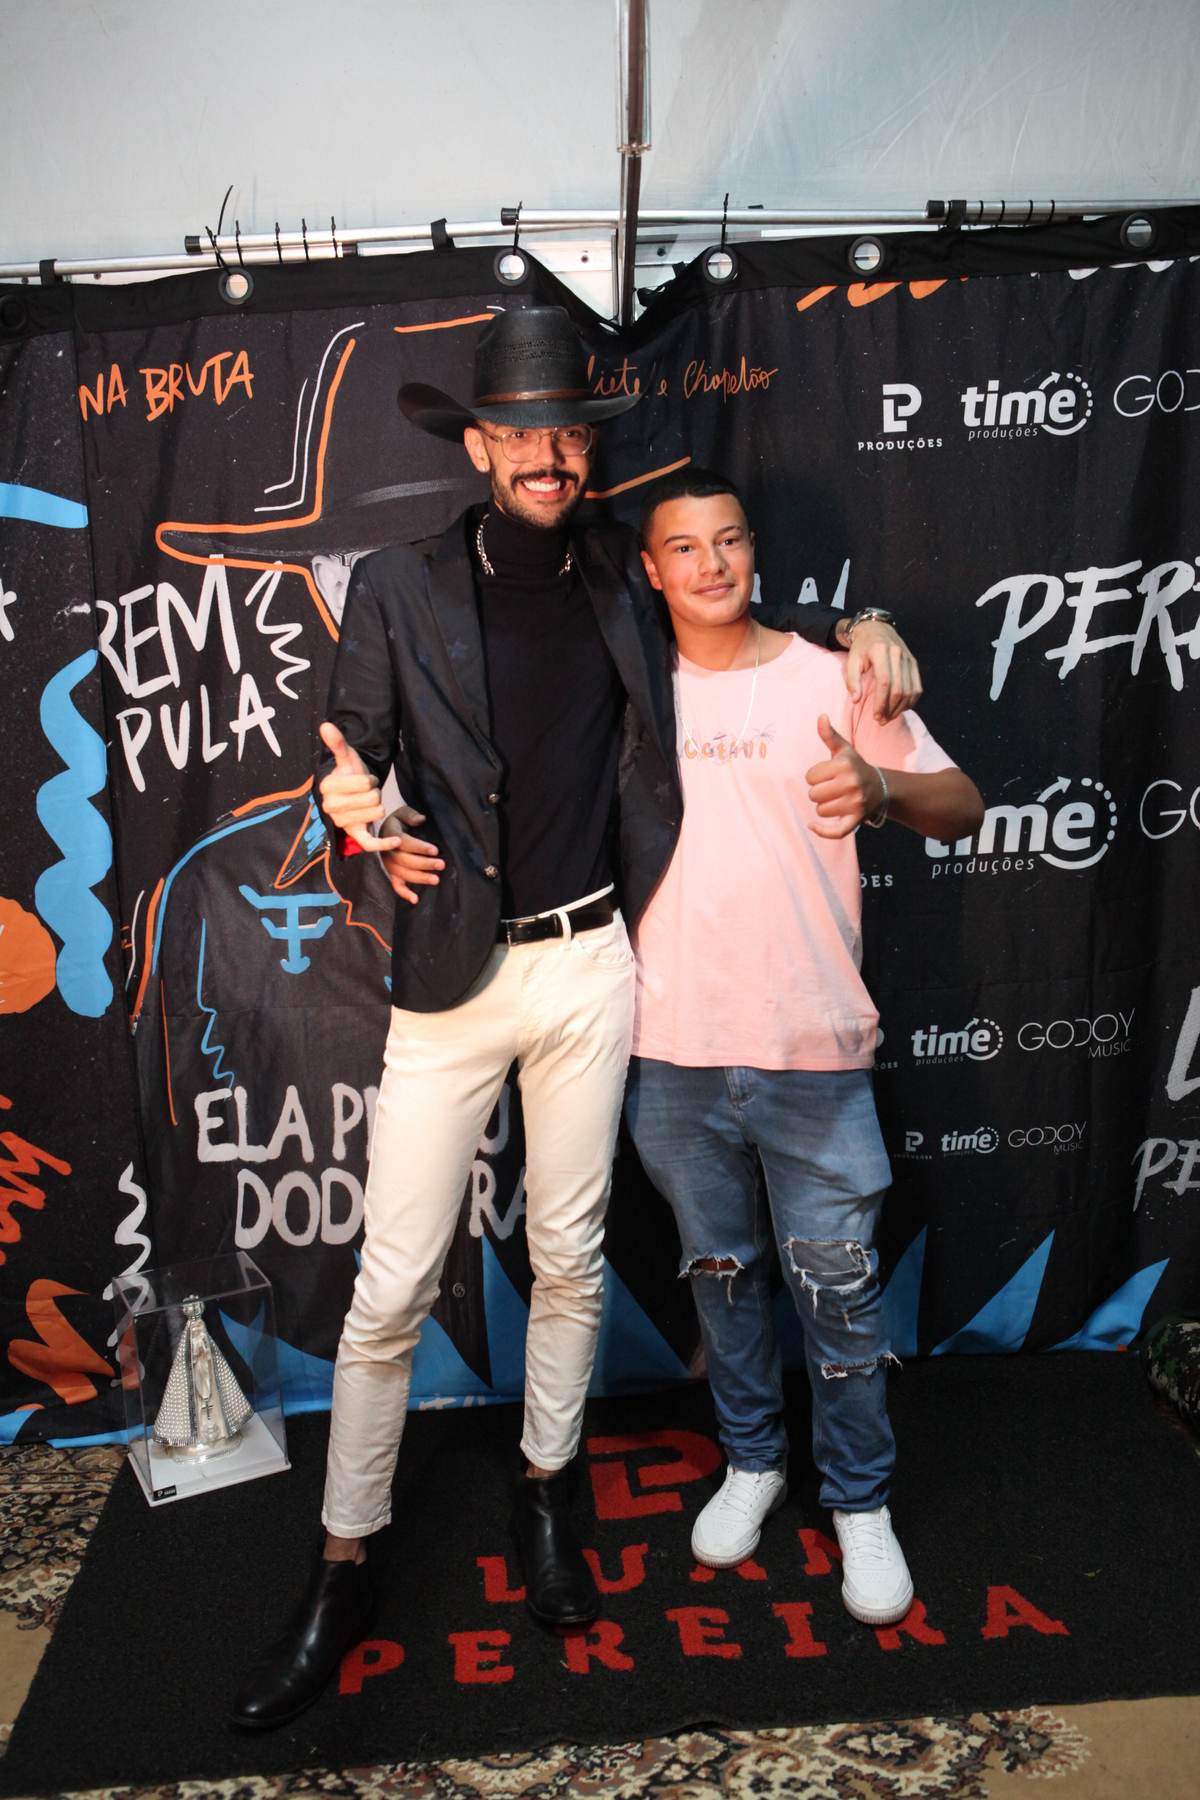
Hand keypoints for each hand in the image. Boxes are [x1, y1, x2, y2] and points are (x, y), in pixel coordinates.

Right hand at [318, 722, 443, 903]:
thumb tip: (325, 725)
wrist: (348, 793)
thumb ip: (337, 743)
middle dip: (375, 792)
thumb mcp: (346, 757)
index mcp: (328, 787)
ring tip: (367, 803)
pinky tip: (397, 841)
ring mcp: (342, 822)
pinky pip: (369, 843)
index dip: (369, 779)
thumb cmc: (348, 774)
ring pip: (378, 813)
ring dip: (378, 806)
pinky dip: (384, 843)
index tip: (363, 780)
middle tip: (366, 792)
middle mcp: (331, 807)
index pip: (365, 783)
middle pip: (373, 799)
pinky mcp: (354, 835)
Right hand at [379, 807, 444, 904]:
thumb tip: (421, 819)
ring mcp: (389, 865)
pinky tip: (415, 900)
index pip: (405, 843)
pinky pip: (396, 885)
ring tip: (436, 880)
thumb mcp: (402, 812)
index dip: (420, 847)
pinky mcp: (392, 873)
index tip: (435, 850)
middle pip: (406, 860)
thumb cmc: (399, 821)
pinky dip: (404, 893)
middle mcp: (388, 853)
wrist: (386, 830)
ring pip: (404, 874)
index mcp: (391, 836)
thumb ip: (411, 815)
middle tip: (442, 865)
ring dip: (420, 878)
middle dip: (425, 864)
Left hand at [805, 715, 885, 837]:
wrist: (880, 788)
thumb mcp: (844, 750)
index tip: (827, 775)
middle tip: (831, 788)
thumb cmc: (855, 767)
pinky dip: (822, 831)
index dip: (815, 776)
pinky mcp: (856, 819)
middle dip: (818, 792)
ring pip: (820, 810)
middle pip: (813, 794)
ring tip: (836, 799)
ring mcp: (855, 803)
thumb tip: (821, 717)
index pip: (810, 776)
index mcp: (845, 765)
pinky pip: (835, 831)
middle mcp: (851, 783)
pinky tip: (812, 826)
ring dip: (824, 806)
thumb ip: (830, 735)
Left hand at [840, 620, 921, 721]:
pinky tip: (901, 709)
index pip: (885, 682)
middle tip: (882, 720)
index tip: (876, 716)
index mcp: (880, 651)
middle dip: (891, 708)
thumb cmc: (861, 648)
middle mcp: (897, 653)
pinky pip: (917, 686)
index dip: (881, 702)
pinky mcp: (913, 662)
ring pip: (910, 689)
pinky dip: (911, 701)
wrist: (876, 629)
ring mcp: (908, 658)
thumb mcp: (851, 661)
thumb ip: (852, 680)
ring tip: (890, 717)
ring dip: (901, 708)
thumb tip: (856, 700)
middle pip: (899, 688)